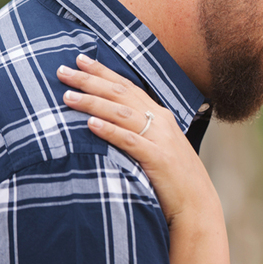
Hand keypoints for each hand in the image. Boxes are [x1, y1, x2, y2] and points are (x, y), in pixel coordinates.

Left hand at [57, 54, 217, 226]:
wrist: (197, 204)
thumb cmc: (174, 180)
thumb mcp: (160, 148)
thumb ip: (140, 132)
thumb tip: (110, 122)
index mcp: (162, 117)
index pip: (128, 87)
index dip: (104, 71)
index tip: (80, 60)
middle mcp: (162, 122)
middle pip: (121, 94)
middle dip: (91, 80)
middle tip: (63, 72)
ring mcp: (161, 139)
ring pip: (123, 113)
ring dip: (94, 103)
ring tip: (68, 97)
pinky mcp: (158, 159)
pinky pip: (130, 141)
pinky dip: (110, 131)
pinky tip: (90, 125)